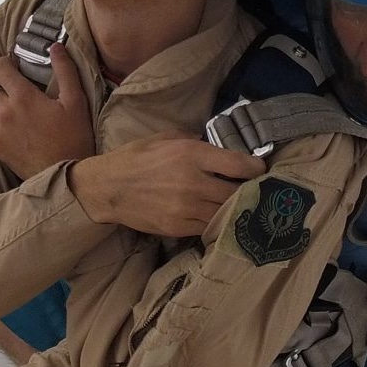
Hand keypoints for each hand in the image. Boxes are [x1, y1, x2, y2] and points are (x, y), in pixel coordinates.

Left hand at [0, 44, 93, 178]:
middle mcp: (3, 110)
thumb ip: (65, 71)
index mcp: (23, 96)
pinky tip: (7, 123)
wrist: (64, 176)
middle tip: (16, 87)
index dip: (5, 62)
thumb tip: (56, 46)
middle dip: (0, 80)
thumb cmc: (74, 137)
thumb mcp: (76, 102)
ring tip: (8, 105)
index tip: (15, 66)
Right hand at [70, 135, 265, 235]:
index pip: (240, 165)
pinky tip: (220, 218)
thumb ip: (196, 141)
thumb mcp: (166, 138)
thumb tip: (219, 148)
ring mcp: (186, 208)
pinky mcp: (178, 227)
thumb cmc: (136, 157)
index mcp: (192, 154)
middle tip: (256, 191)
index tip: (260, 170)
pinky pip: (209, 228)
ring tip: (243, 207)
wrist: (106, 188)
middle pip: (238, 193)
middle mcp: (193, 182)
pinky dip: (217, 223)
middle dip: (251, 192)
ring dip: (236, 210)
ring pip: (226, 214)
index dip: (257, 169)